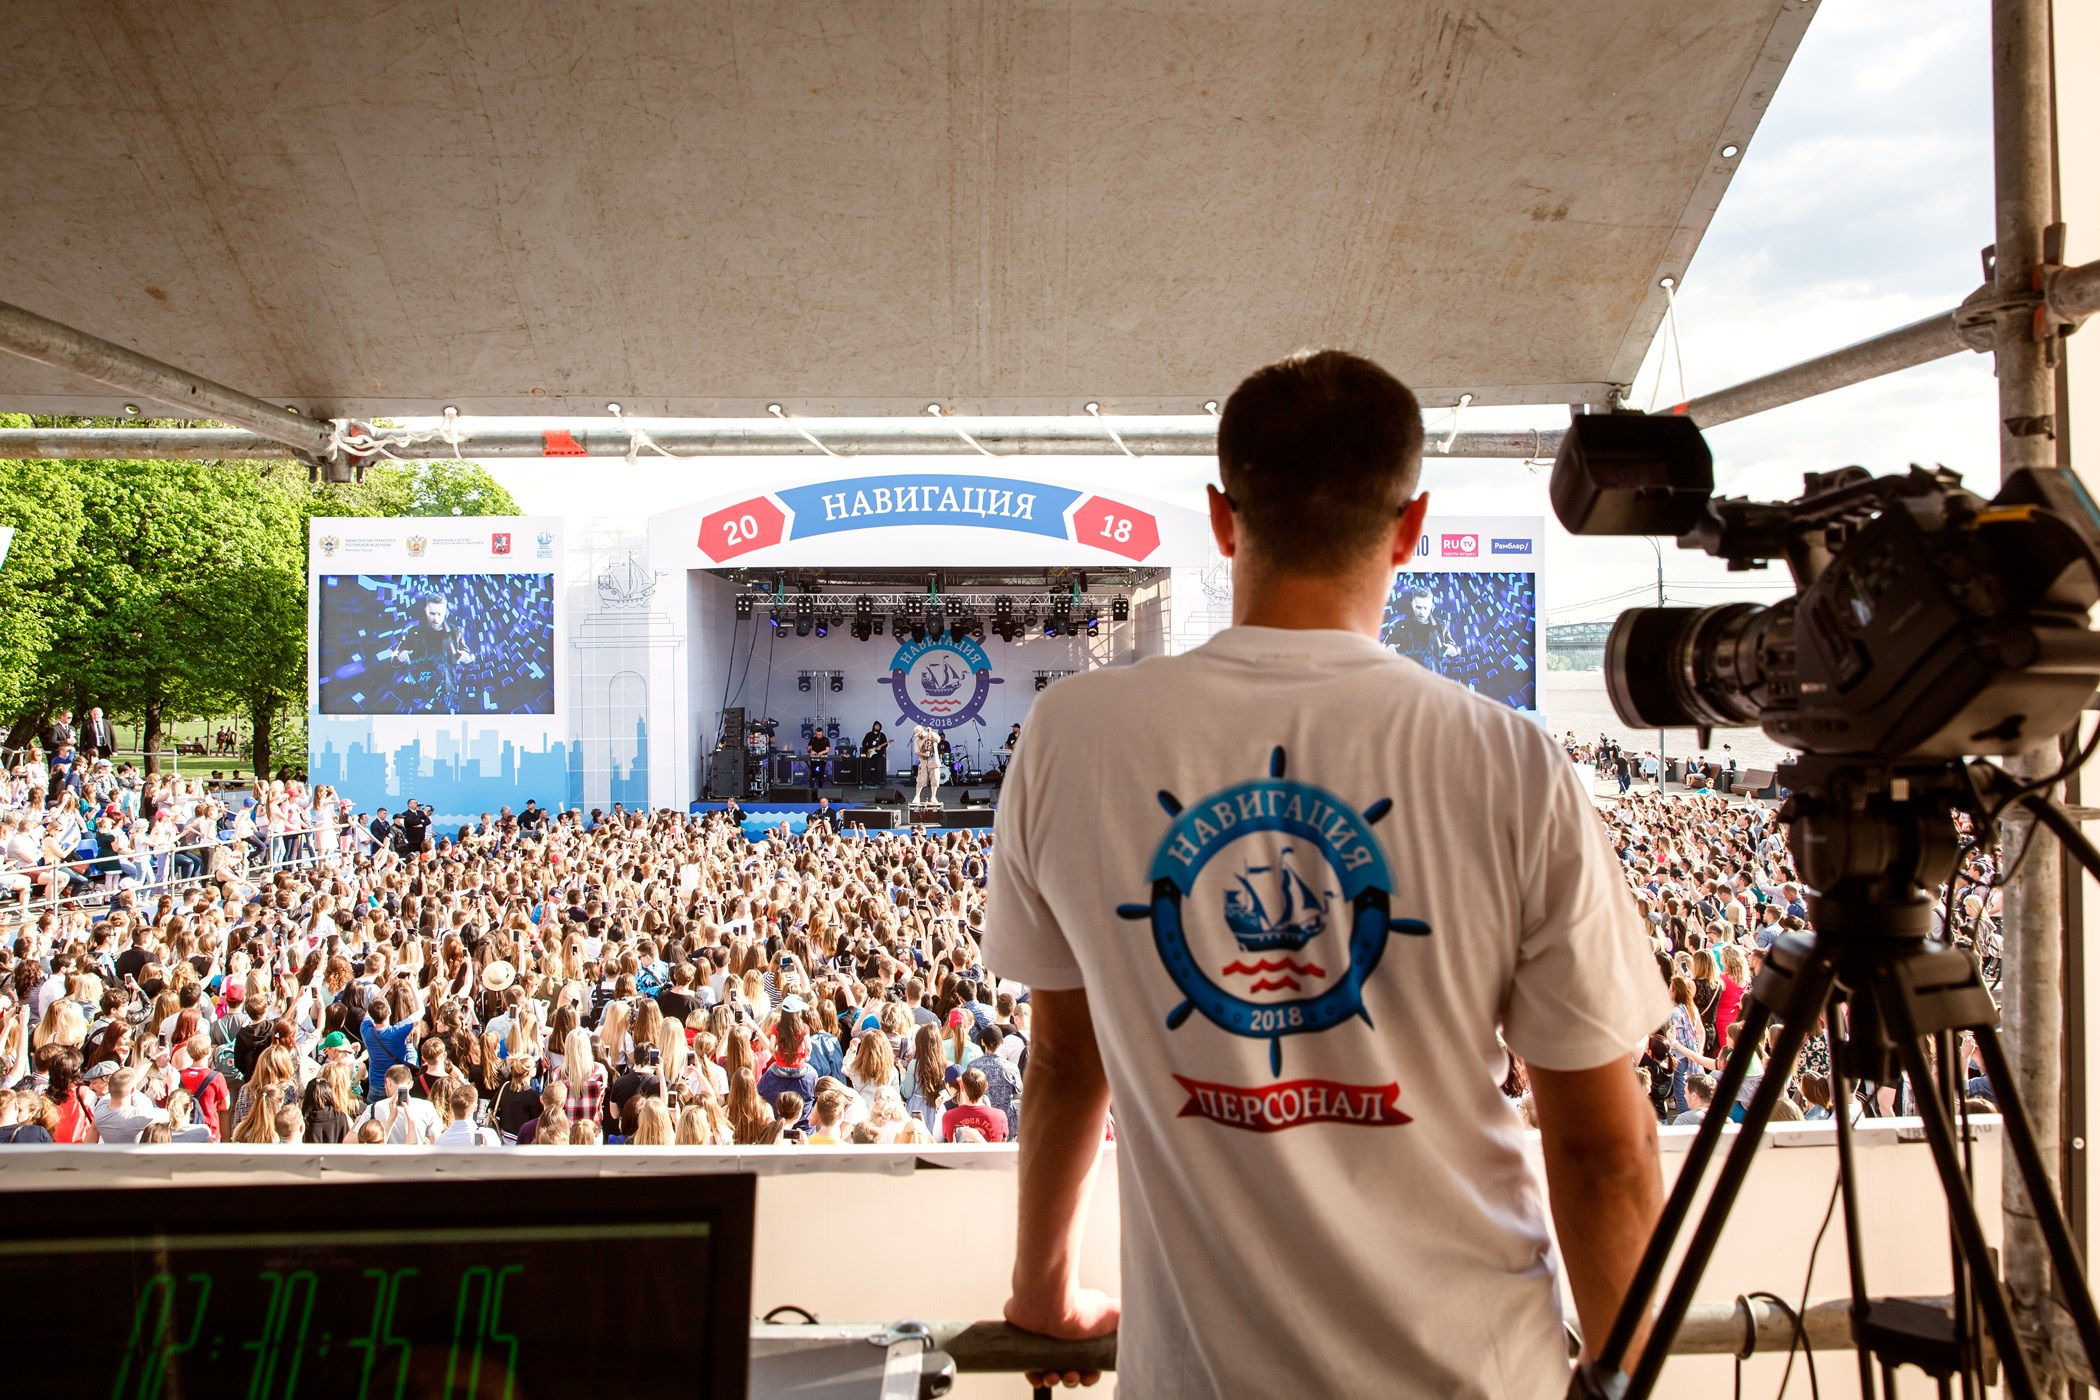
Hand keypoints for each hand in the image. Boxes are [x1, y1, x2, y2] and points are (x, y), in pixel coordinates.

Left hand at [1003, 1287, 1117, 1387]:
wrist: (1051, 1300)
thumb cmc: (1081, 1305)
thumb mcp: (1113, 1313)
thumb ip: (1125, 1319)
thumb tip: (1138, 1326)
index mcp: (1082, 1336)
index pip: (1087, 1364)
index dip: (1089, 1375)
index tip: (1089, 1376)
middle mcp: (1063, 1339)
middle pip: (1068, 1370)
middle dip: (1071, 1379)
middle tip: (1070, 1376)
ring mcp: (1043, 1341)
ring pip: (1048, 1371)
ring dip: (1053, 1380)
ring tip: (1053, 1376)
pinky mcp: (1024, 1342)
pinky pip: (1028, 1366)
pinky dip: (1034, 1376)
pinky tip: (1038, 1378)